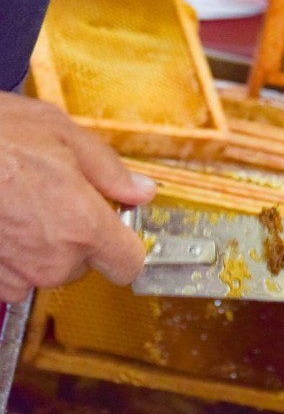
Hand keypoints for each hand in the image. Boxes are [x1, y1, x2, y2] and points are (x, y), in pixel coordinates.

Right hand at [0, 94, 155, 301]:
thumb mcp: (64, 135)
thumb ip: (109, 171)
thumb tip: (141, 190)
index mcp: (83, 225)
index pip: (129, 264)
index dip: (126, 244)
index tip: (118, 226)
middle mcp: (53, 259)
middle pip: (86, 265)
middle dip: (80, 236)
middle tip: (56, 196)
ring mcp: (17, 273)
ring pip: (48, 271)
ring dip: (43, 247)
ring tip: (22, 204)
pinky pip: (14, 278)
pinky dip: (12, 255)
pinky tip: (4, 221)